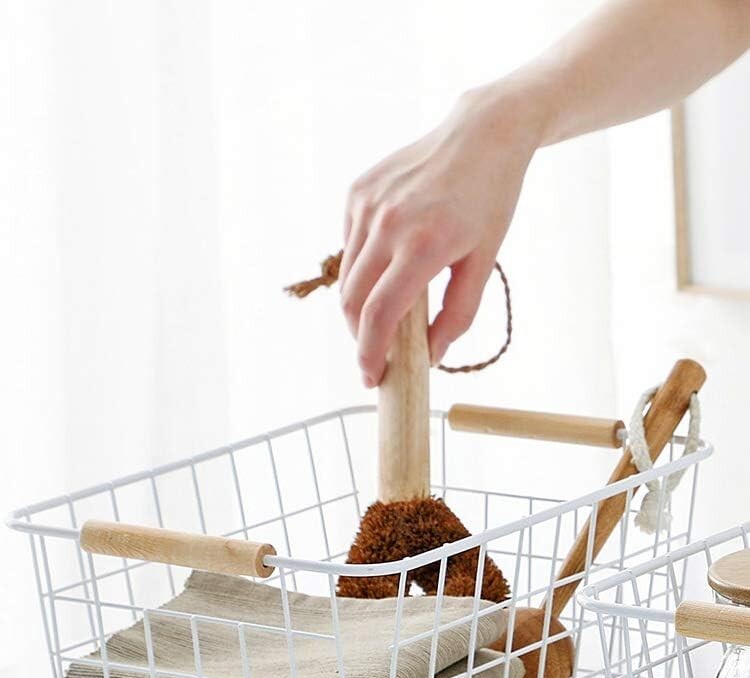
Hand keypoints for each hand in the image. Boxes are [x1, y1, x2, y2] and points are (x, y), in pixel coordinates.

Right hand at [339, 83, 543, 386]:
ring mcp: (367, 205)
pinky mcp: (357, 192)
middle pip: (353, 301)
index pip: (380, 315)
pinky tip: (386, 265)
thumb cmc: (489, 200)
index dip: (370, 353)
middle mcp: (388, 224)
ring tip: (383, 315)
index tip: (371, 378)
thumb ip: (458, 314)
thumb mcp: (484, 262)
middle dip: (360, 336)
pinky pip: (349, 246)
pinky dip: (361, 268)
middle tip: (376, 355)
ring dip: (358, 306)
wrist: (481, 134)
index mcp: (423, 246)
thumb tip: (431, 355)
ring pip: (347, 276)